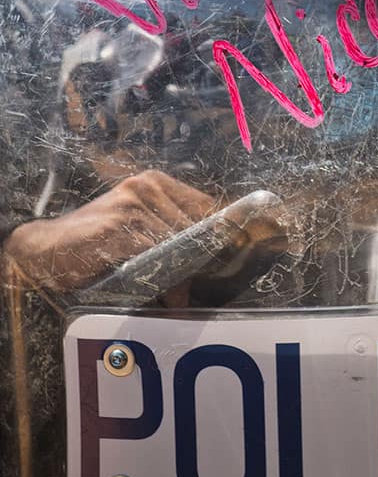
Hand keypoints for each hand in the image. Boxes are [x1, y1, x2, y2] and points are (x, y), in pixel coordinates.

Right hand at [3, 170, 218, 292]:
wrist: (45, 247)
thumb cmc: (95, 242)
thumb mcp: (137, 231)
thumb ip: (171, 240)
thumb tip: (206, 270)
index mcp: (155, 182)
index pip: (206, 205)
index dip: (222, 233)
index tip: (233, 255)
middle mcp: (147, 186)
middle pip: (197, 225)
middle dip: (204, 258)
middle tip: (203, 284)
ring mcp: (133, 205)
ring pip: (180, 242)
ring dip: (185, 273)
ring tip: (181, 294)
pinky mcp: (119, 227)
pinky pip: (157, 255)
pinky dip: (165, 278)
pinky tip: (166, 293)